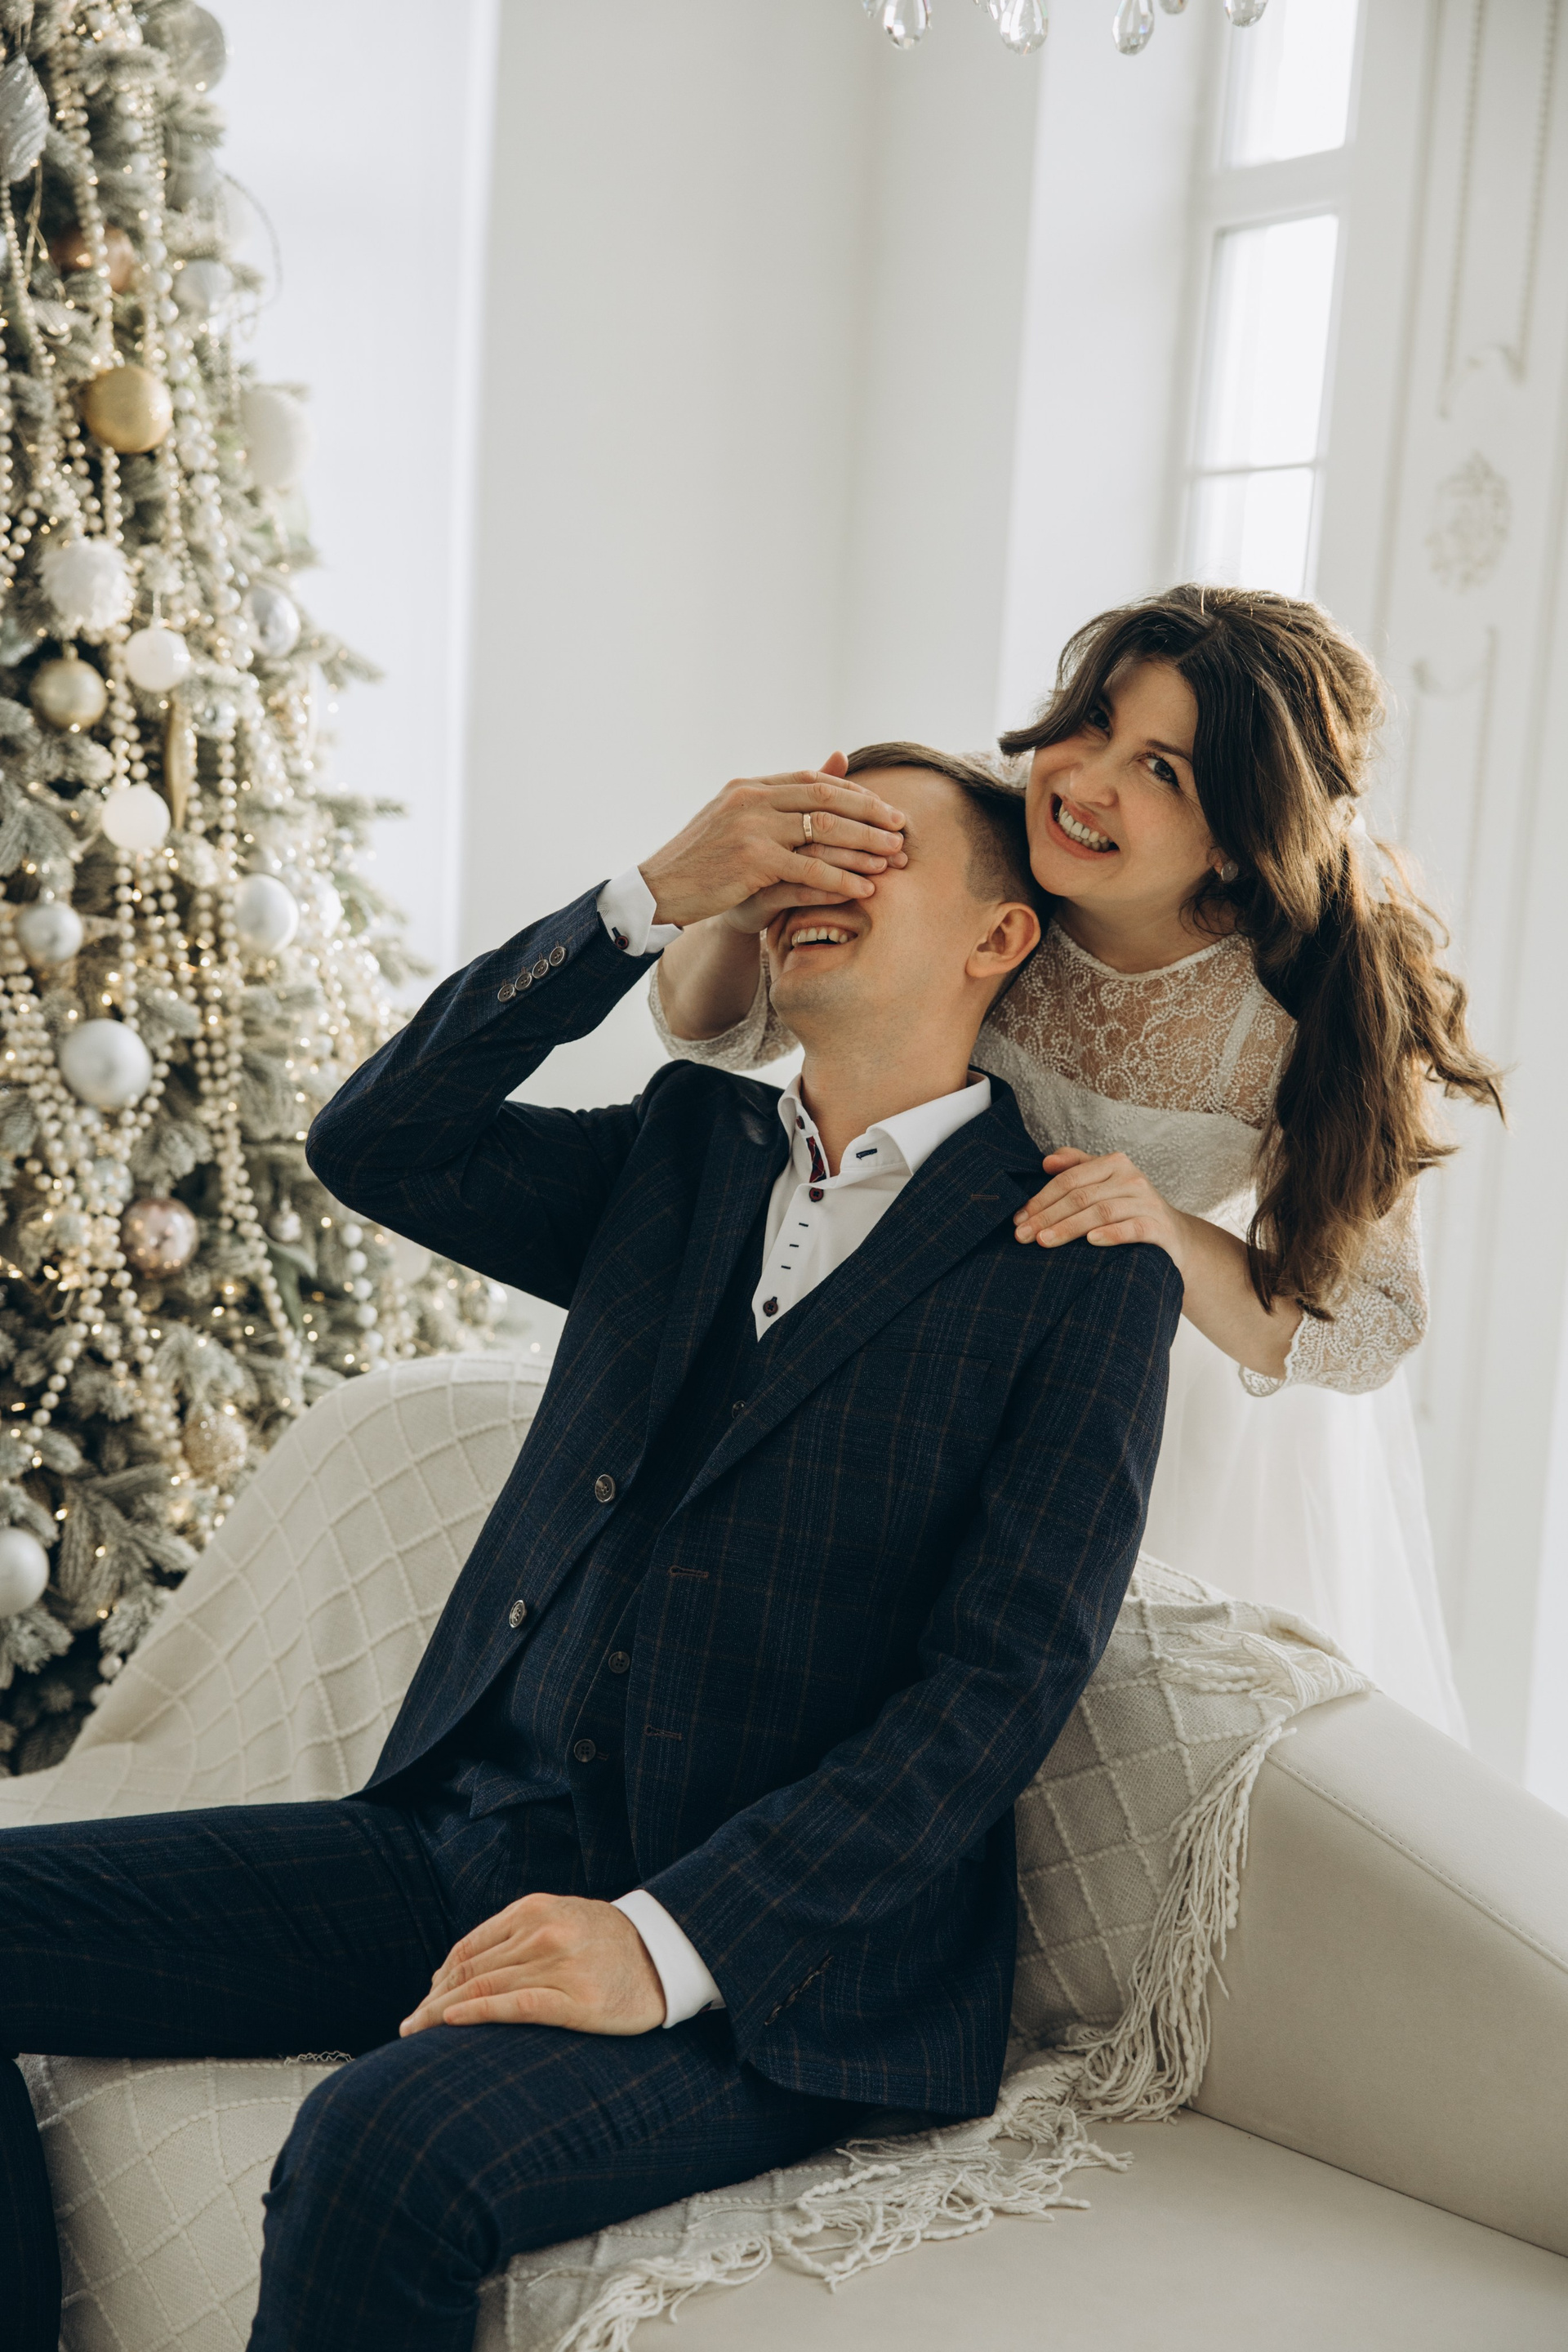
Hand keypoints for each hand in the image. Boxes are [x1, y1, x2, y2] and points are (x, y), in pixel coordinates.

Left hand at [400, 1892, 665, 2036]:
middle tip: (407, 2026)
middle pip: (469, 1969)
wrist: (667, 1953)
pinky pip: (514, 2005)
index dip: (440, 1977)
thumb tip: (464, 1968)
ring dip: (442, 2012)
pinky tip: (451, 2023)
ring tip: (416, 2034)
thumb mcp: (562, 1919)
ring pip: (483, 1988)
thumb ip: (519, 1935)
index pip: (469, 1947)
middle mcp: (542, 1931)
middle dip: (432, 1999)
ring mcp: (558, 1964)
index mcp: (534, 1909)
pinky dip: (477, 2013)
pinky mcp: (575, 1999)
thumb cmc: (610, 1943)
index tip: (424, 2002)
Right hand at [638, 752, 906, 931]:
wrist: (659, 889)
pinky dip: (842, 878)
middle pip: (827, 799)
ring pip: (824, 831)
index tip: (885, 809)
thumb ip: (779, 800)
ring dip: (865, 845)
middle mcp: (752, 800)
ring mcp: (752, 829)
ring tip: (894, 858)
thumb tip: (828, 762)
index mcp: (750, 787)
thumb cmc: (700, 862)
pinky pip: (810, 869)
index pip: (813, 782)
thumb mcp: (737, 822)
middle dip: (870, 813)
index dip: (855, 795)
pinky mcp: (752, 862)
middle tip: (902, 829)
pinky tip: (866, 888)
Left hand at [1013, 1148, 1192, 1276]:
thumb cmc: (1130, 1208)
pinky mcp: (1160, 1226)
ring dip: (1069, 1227)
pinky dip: (1112, 1234)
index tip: (1018, 1220)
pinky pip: (1133, 1229)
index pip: (1069, 1179)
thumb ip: (1077, 1166)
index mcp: (1114, 1163)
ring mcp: (1147, 1202)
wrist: (1175, 1237)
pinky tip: (1091, 1241)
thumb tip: (1046, 1161)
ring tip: (1044, 1241)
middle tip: (1023, 1236)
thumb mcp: (1105, 1182)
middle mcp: (1132, 1178)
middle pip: (1081, 1196)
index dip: (1041, 1199)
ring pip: (1102, 1212)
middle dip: (1047, 1217)